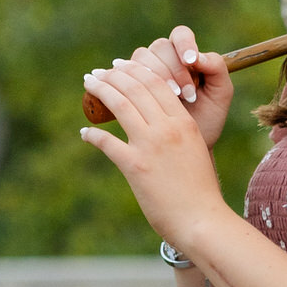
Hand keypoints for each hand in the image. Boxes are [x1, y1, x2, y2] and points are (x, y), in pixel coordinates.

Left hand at [80, 49, 227, 250]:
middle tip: (98, 72)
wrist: (201, 220)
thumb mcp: (193, 151)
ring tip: (88, 84)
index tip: (120, 66)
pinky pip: (107, 142)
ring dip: (100, 90)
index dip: (135, 70)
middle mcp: (168, 129)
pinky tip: (85, 133)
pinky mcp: (135, 166)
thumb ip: (176, 132)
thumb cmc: (200, 191)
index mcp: (184, 122)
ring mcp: (151, 146)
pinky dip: (93, 135)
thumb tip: (155, 123)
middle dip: (112, 75)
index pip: (156, 83)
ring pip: (120, 105)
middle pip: (135, 88)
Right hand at [87, 24, 234, 149]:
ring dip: (155, 75)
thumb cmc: (208, 118)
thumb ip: (216, 68)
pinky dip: (132, 82)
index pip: (180, 35)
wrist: (190, 145)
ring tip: (172, 98)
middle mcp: (163, 58)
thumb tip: (198, 55)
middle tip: (186, 94)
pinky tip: (142, 96)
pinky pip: (124, 74)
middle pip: (160, 47)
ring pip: (141, 58)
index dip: (184, 44)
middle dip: (173, 68)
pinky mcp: (129, 85)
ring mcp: (144, 71)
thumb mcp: (221, 94)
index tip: (191, 61)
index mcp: (186, 54)